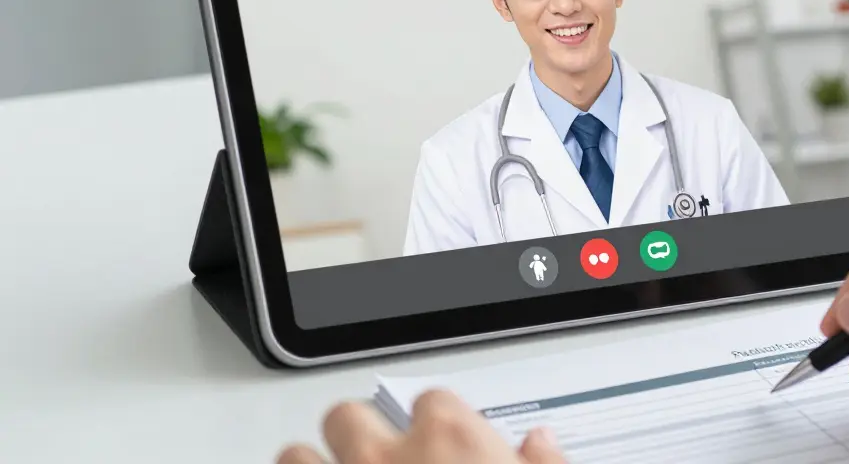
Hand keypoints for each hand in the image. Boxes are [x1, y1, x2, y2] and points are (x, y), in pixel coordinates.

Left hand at [277, 389, 564, 463]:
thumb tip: (541, 446)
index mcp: (453, 441)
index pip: (434, 401)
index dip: (437, 425)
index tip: (444, 445)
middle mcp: (390, 458)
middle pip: (349, 414)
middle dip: (357, 432)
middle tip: (375, 456)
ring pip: (295, 455)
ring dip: (308, 463)